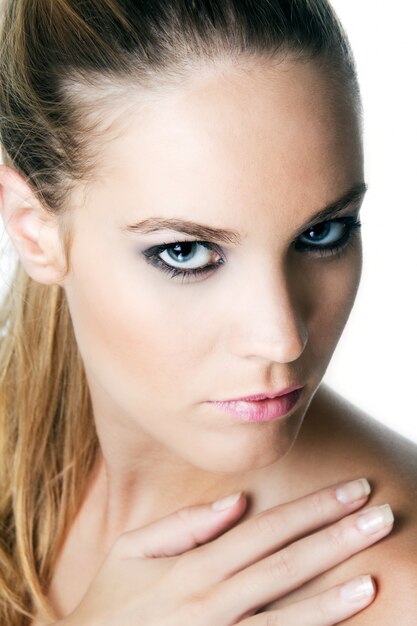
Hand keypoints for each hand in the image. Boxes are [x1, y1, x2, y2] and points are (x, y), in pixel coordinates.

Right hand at [56, 478, 392, 625]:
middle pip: (286, 564)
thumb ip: (182, 525)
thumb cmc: (109, 604)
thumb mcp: (130, 551)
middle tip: (380, 515)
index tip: (351, 490)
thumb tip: (236, 501)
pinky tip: (341, 620)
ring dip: (332, 593)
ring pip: (287, 614)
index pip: (266, 529)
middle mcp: (212, 602)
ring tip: (371, 575)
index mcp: (195, 567)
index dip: (312, 509)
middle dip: (336, 537)